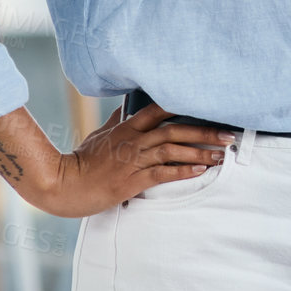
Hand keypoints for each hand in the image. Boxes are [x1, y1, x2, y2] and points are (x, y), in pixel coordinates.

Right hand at [38, 104, 235, 217]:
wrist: (62, 185)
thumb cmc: (82, 161)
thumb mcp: (100, 135)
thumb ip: (118, 121)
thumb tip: (128, 106)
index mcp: (127, 128)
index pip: (159, 110)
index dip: (185, 106)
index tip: (209, 106)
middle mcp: (133, 141)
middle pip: (174, 130)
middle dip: (204, 132)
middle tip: (228, 135)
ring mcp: (132, 160)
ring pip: (172, 151)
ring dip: (199, 152)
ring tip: (221, 155)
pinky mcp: (131, 181)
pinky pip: (162, 173)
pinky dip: (182, 171)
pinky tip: (200, 170)